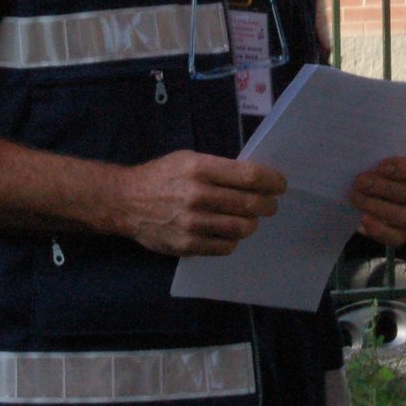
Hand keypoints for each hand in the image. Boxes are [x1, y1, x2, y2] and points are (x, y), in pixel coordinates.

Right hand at [111, 151, 286, 256]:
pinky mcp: (187, 245)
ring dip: (252, 223)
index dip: (272, 181)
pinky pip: (225, 246)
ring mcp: (192, 223)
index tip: (279, 185)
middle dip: (267, 204)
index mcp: (199, 168)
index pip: (249, 176)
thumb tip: (255, 179)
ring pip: (242, 228)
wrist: (126, 202)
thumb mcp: (188, 159)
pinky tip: (229, 232)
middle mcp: (197, 195)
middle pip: (250, 203)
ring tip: (249, 219)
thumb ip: (219, 168)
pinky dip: (233, 239)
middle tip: (270, 204)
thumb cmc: (161, 176)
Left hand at [350, 152, 405, 246]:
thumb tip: (361, 150)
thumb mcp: (385, 154)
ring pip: (405, 216)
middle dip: (384, 188)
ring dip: (377, 207)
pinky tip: (363, 219)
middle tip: (360, 181)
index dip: (405, 168)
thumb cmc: (383, 167)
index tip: (380, 166)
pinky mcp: (405, 233)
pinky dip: (379, 230)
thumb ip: (380, 153)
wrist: (377, 188)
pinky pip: (397, 238)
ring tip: (356, 196)